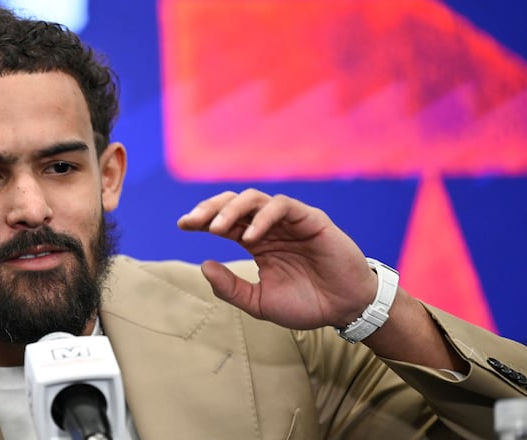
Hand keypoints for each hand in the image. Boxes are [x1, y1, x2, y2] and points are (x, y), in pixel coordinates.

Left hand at [177, 189, 377, 329]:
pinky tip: (250, 236)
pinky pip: (282, 207)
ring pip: (255, 199)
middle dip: (210, 208)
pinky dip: (263, 217)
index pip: (225, 221)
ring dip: (232, 210)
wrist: (345, 310)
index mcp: (257, 241)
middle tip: (191, 222)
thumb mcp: (259, 303)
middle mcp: (270, 226)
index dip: (202, 219)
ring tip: (215, 229)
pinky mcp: (310, 219)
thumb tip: (203, 265)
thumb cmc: (306, 304)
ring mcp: (290, 221)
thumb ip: (231, 288)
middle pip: (234, 203)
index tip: (182, 225)